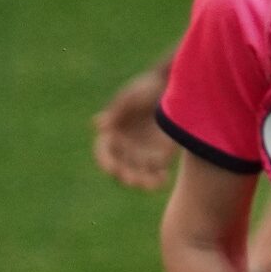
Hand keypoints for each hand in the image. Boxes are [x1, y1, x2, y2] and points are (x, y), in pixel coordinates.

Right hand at [92, 67, 177, 189]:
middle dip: (125, 175)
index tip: (112, 168)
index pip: (103, 151)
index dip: (106, 161)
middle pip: (120, 167)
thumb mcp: (131, 97)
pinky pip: (155, 172)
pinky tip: (163, 179)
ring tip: (151, 184)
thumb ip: (117, 111)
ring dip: (142, 181)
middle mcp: (123, 146)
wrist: (172, 88)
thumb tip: (97, 125)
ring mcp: (141, 152)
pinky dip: (157, 179)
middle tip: (132, 180)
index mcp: (111, 132)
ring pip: (137, 173)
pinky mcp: (159, 156)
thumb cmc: (147, 88)